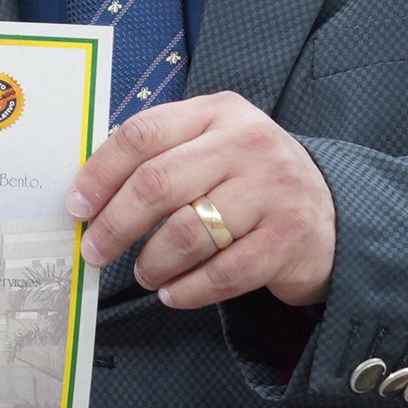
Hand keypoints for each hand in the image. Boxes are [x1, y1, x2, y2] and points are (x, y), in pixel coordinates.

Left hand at [65, 91, 336, 309]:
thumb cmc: (248, 181)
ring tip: (144, 273)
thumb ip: (160, 156)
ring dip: (153, 262)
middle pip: (158, 183)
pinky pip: (224, 273)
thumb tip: (88, 191)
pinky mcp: (290, 238)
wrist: (330, 212)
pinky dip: (188, 290)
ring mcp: (272, 189)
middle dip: (115, 225)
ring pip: (188, 232)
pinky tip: (173, 294)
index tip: (76, 207)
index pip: (143, 134)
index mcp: (217, 113)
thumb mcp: (211, 147)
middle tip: (95, 252)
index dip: (100, 173)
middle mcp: (247, 143)